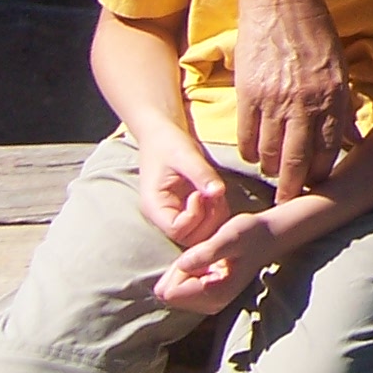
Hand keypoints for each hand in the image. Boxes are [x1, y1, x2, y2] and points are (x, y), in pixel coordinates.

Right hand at [134, 125, 228, 245]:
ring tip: (215, 191)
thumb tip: (218, 192)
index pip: (176, 230)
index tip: (200, 193)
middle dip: (208, 219)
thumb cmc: (169, 142)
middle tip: (214, 194)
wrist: (163, 134)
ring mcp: (176, 214)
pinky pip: (206, 222)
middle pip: (190, 238)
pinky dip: (216, 211)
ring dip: (214, 216)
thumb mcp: (185, 154)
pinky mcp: (188, 210)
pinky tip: (216, 193)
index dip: (194, 216)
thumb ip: (201, 174)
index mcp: (154, 206)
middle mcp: (163, 216)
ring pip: (200, 233)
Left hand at [155, 212, 274, 315]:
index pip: (172, 292)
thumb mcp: (230, 236)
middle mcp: (211, 305)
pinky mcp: (207, 298)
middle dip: (179, 271)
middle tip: (203, 253)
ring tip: (206, 256)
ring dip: (183, 271)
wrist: (267, 236)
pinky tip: (206, 261)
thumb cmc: (250, 233)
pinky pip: (181, 289)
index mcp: (216, 294)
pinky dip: (187, 273)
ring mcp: (209, 303)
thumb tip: (182, 265)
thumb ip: (206, 252)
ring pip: (173, 292)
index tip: (199, 253)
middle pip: (170, 294)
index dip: (178, 269)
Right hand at [235, 0, 358, 201]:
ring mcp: (274, 101)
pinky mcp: (247, 95)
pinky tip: (254, 153)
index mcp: (333, 96)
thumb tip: (354, 139)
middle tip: (288, 202)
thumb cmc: (315, 31)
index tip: (316, 188)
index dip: (320, 175)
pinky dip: (250, 151)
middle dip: (292, 188)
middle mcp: (305, 103)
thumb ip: (342, 107)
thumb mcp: (339, 67)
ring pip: (269, 155)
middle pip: (296, 163)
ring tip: (272, 173)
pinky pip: (246, 138)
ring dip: (270, 169)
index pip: (327, 152)